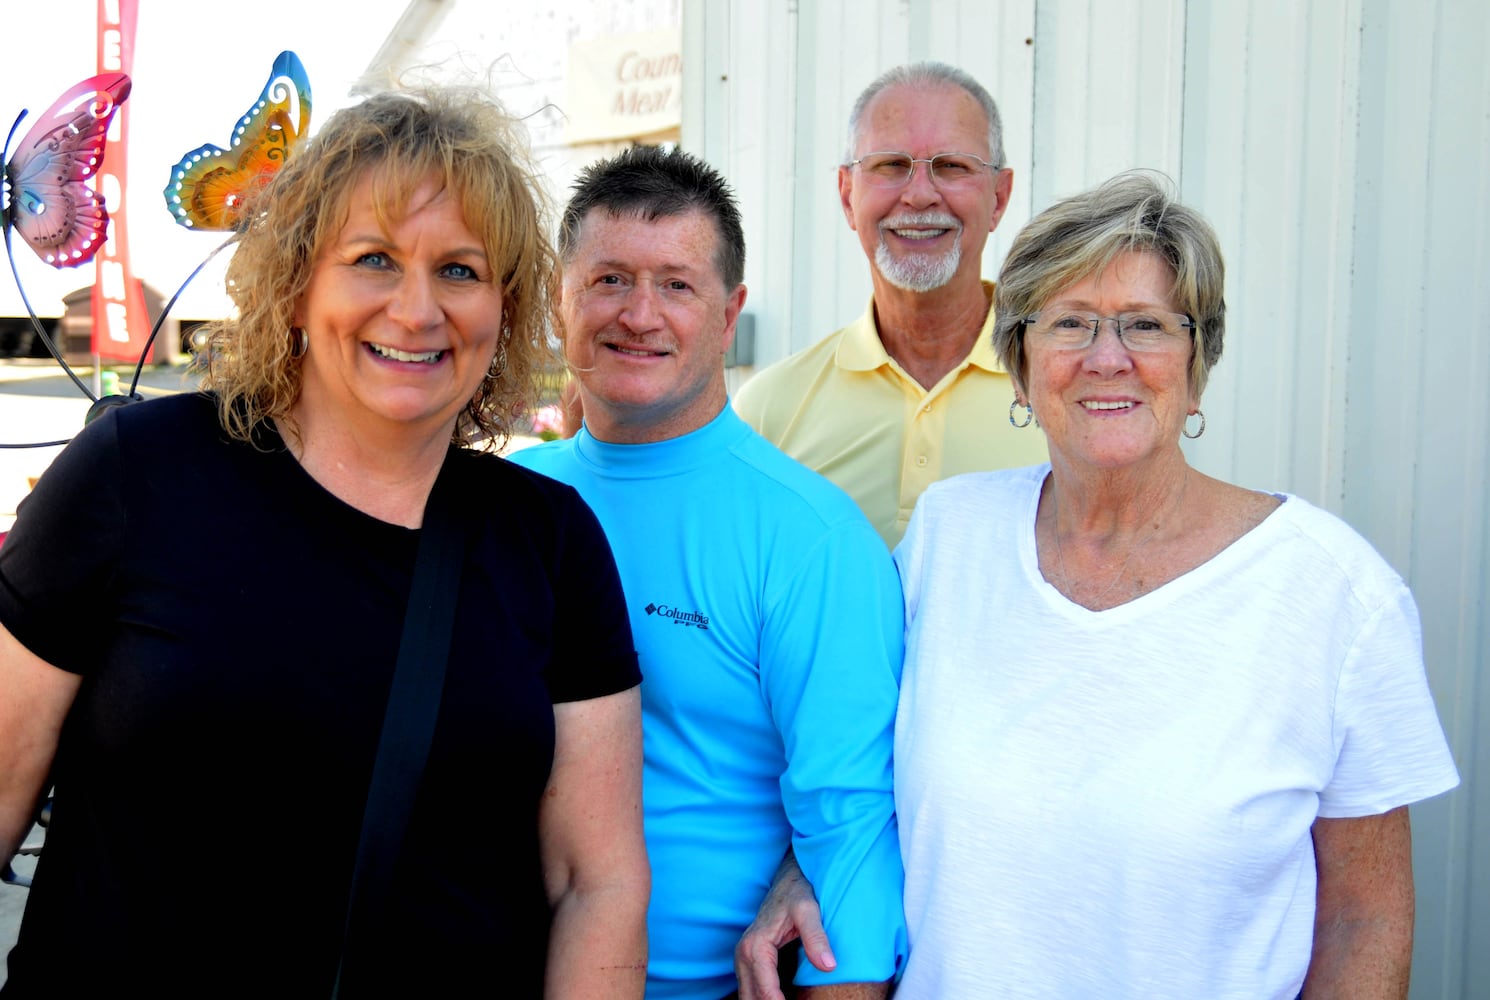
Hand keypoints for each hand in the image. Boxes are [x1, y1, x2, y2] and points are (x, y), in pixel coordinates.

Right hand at [734, 851, 834, 999]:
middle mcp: (743, 954)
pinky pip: (751, 989)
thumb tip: (828, 966)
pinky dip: (763, 999)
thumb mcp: (810, 910)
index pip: (766, 993)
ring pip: (748, 997)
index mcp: (755, 947)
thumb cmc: (798, 891)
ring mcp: (743, 958)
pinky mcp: (748, 960)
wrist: (788, 876)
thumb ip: (817, 938)